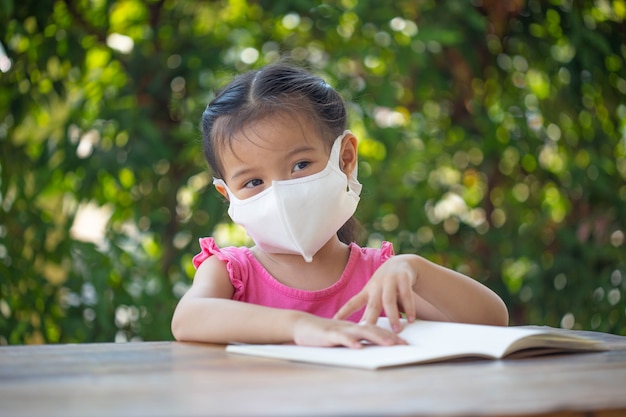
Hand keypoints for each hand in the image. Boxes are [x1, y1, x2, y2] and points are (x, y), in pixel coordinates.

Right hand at [292, 314, 406, 347]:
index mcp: (355, 327)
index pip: (376, 330)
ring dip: (377, 338)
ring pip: (362, 332)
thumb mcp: (342, 336)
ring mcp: (341, 329)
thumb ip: (356, 340)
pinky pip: (342, 338)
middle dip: (390, 337)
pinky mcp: (329, 334)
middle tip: (404, 344)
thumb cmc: (323, 333)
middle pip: (374, 330)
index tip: (405, 343)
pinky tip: (359, 347)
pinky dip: (351, 342)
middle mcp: (351, 326)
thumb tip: (370, 348)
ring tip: (390, 344)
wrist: (301, 325)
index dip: (390, 336)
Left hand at [333, 255, 417, 331]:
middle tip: (369, 334)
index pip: (353, 303)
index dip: (344, 312)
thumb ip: (369, 312)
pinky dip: (409, 308)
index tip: (335, 321)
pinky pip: (406, 295)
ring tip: (396, 330)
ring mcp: (390, 281)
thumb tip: (360, 331)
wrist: (400, 263)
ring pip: (389, 300)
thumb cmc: (385, 285)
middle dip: (370, 320)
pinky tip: (410, 319)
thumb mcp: (375, 296)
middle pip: (372, 305)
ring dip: (392, 316)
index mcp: (367, 291)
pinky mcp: (403, 278)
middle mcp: (377, 286)